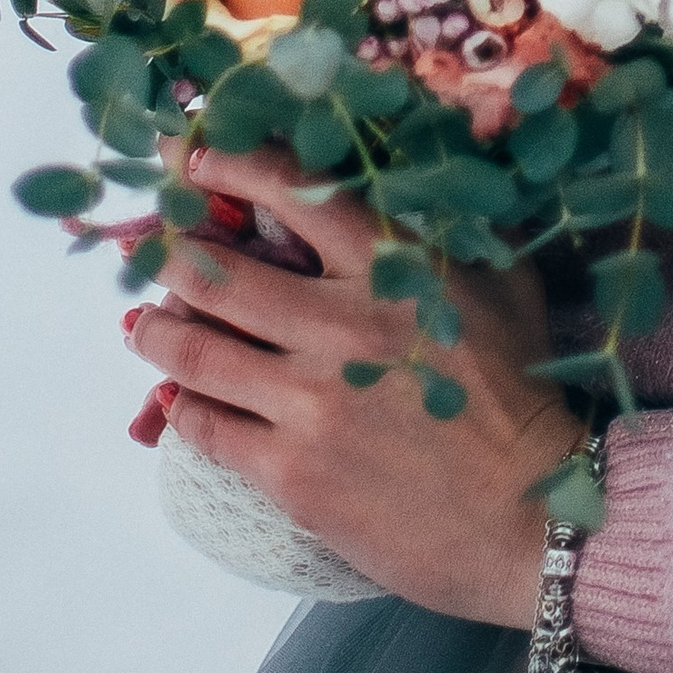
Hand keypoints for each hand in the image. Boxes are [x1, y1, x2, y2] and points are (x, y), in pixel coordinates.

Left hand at [125, 144, 581, 626]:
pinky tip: (173, 396)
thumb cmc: (521, 391)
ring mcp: (310, 400)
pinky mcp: (291, 471)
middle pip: (220, 273)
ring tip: (142, 324)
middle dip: (169, 252)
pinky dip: (181, 406)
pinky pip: (208, 427)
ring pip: (198, 351)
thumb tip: (417, 177)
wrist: (530, 516)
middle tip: (145, 244)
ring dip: (158, 331)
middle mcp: (341, 324)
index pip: (297, 194)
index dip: (236, 167)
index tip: (200, 156)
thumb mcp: (503, 285)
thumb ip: (452, 229)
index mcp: (395, 266)